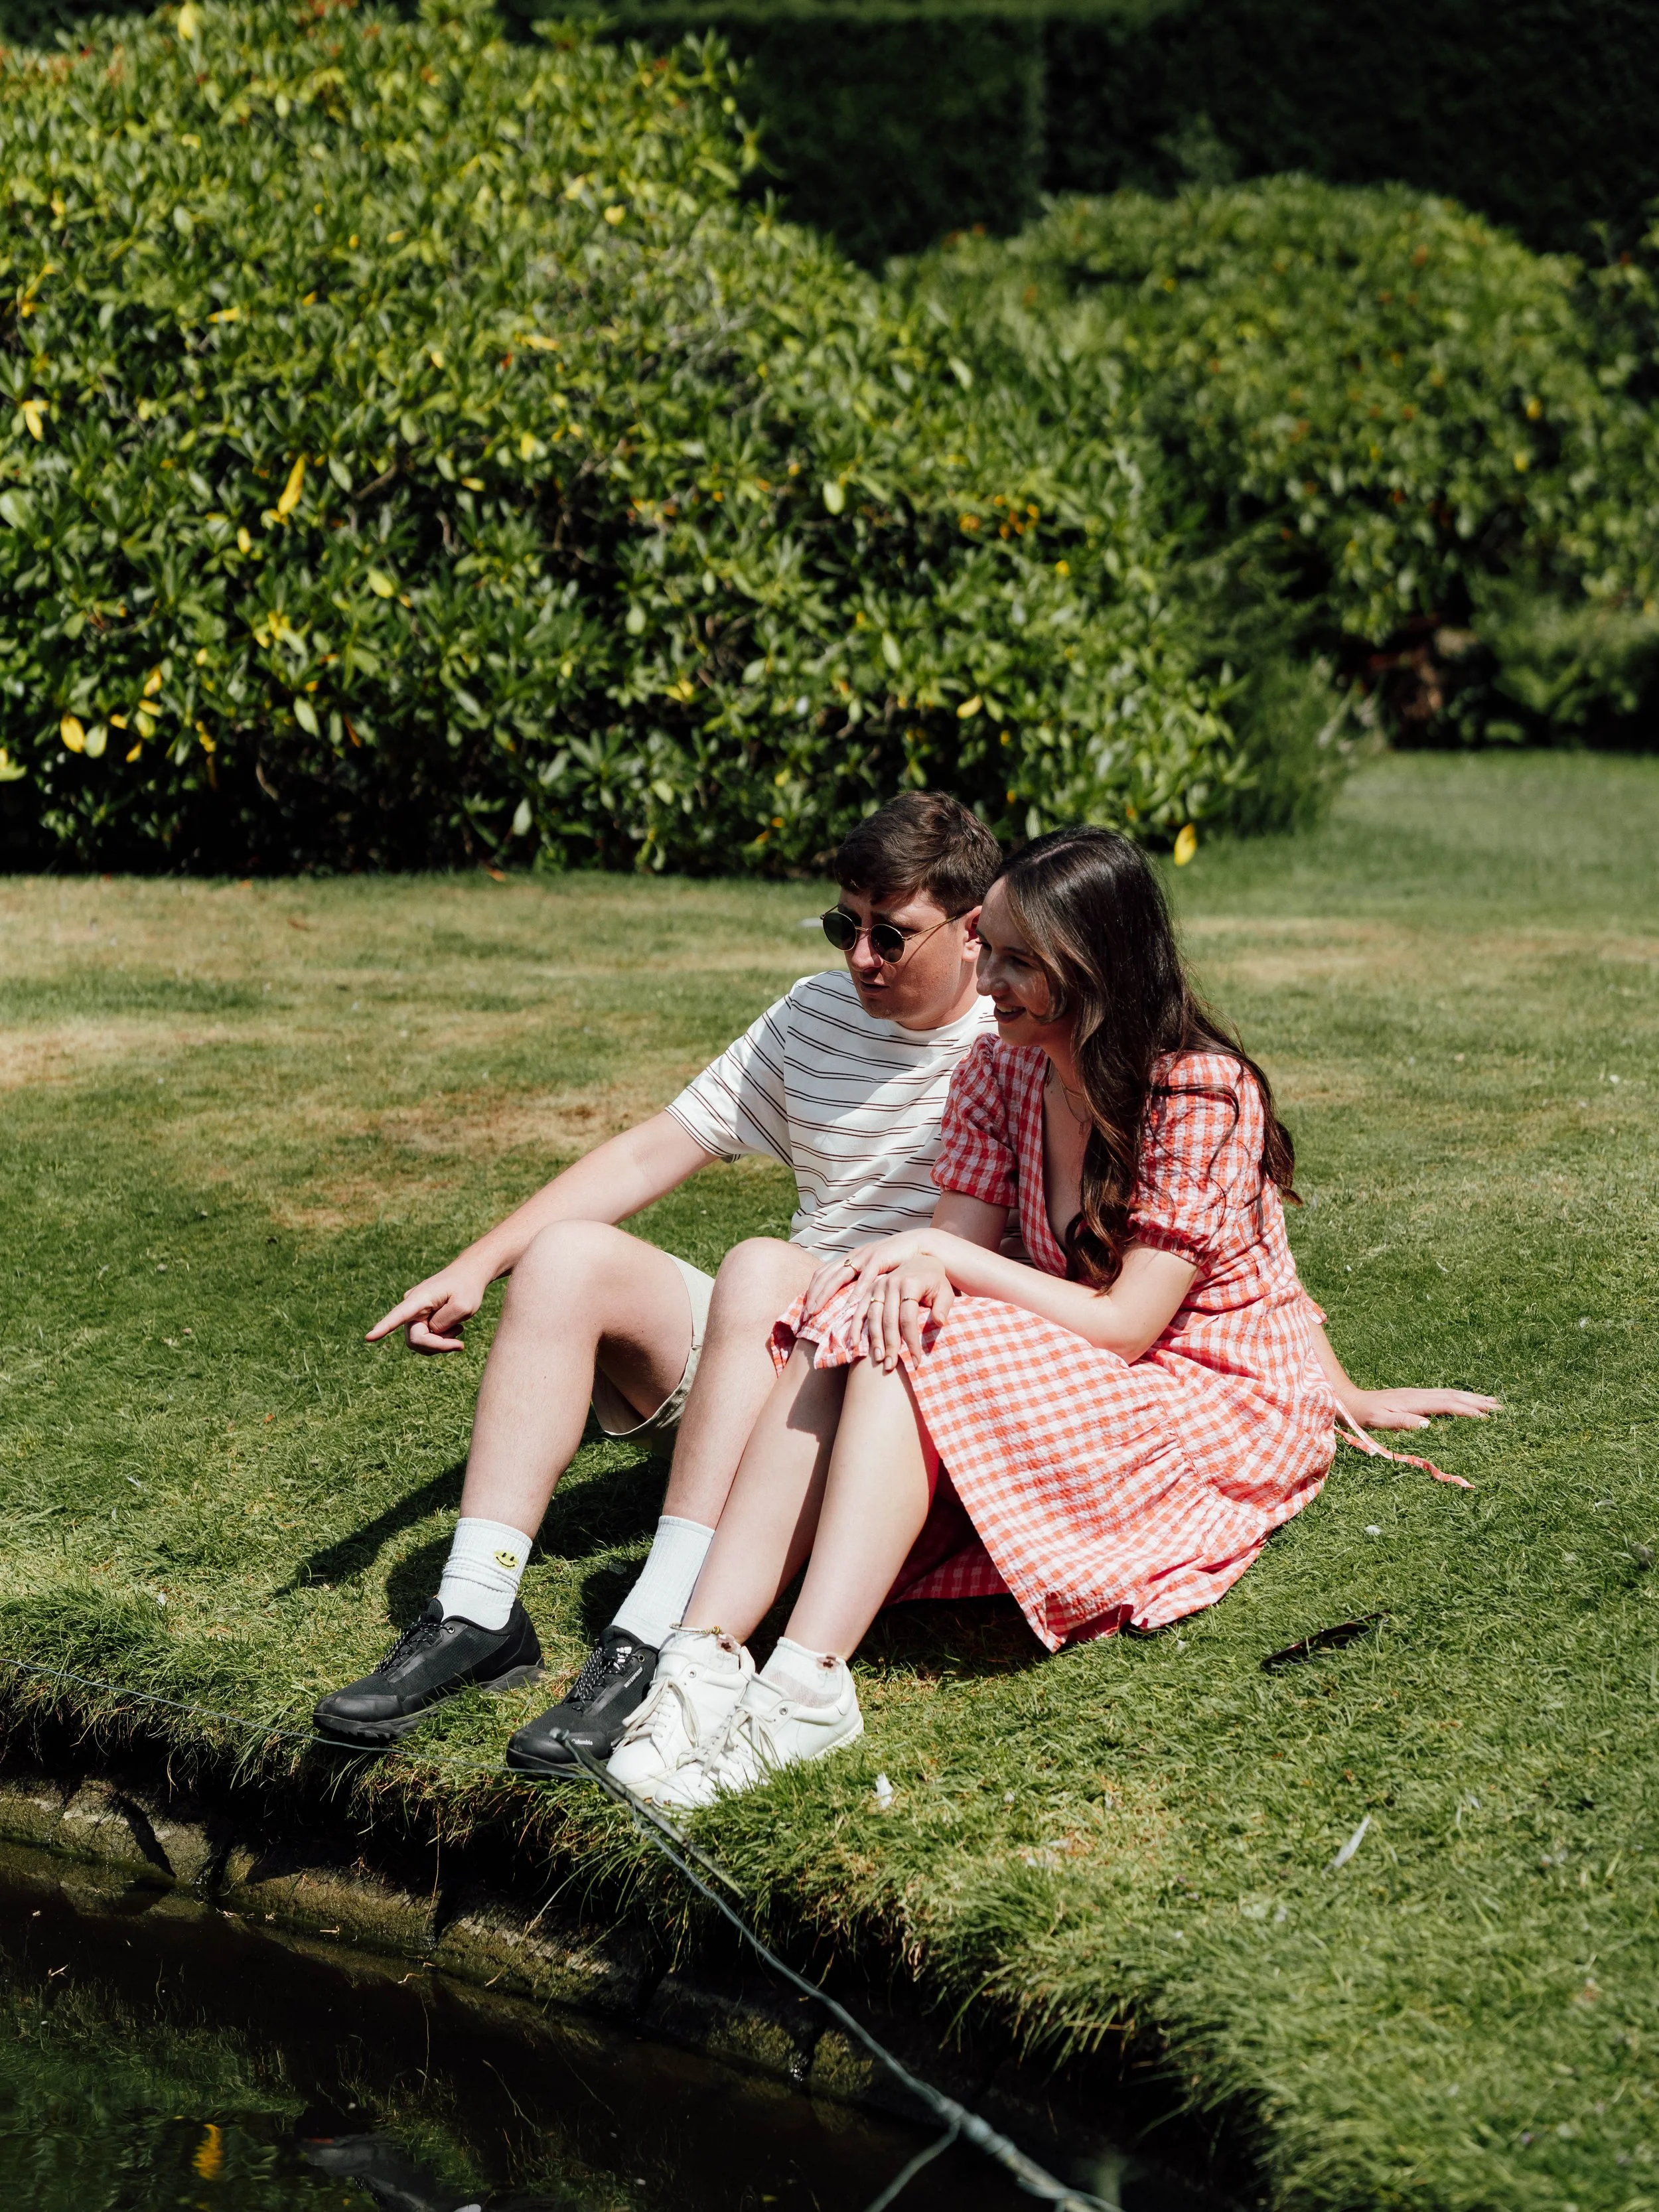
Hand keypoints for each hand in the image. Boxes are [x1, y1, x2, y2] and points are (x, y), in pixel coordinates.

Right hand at [366, 1261, 492, 1353]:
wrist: (469, 1274)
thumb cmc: (467, 1288)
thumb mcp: (463, 1307)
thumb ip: (443, 1323)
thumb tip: (428, 1332)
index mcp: (420, 1298)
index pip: (399, 1315)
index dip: (384, 1328)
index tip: (368, 1337)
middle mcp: (411, 1305)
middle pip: (416, 1339)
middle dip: (438, 1345)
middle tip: (460, 1344)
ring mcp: (413, 1312)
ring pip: (420, 1342)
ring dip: (440, 1342)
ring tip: (458, 1329)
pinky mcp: (418, 1318)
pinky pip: (424, 1339)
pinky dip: (440, 1340)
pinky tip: (454, 1328)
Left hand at [803, 1231, 930, 1320]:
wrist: (920, 1247)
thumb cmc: (898, 1263)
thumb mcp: (874, 1273)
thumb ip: (860, 1283)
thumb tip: (848, 1302)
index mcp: (850, 1259)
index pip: (823, 1274)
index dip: (812, 1291)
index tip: (805, 1310)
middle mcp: (854, 1256)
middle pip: (825, 1275)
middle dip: (813, 1296)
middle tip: (805, 1316)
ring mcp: (865, 1256)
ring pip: (838, 1276)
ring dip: (825, 1295)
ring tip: (817, 1312)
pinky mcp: (880, 1257)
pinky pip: (864, 1277)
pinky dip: (855, 1292)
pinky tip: (849, 1306)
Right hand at [863, 1253, 953, 1369]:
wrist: (921, 1260)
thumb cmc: (935, 1281)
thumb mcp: (946, 1291)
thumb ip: (943, 1307)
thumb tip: (940, 1322)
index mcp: (910, 1284)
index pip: (908, 1318)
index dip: (912, 1341)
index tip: (916, 1361)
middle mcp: (891, 1283)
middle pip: (889, 1320)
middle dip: (891, 1345)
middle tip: (892, 1366)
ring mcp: (878, 1286)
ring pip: (873, 1317)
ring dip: (874, 1340)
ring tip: (879, 1359)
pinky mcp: (870, 1290)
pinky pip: (859, 1310)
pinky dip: (855, 1327)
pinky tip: (854, 1344)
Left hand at [1341, 1386, 1499, 1431]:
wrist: (1350, 1400)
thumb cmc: (1364, 1416)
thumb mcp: (1380, 1422)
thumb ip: (1403, 1422)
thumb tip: (1428, 1425)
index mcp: (1414, 1402)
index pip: (1446, 1405)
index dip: (1467, 1411)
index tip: (1486, 1418)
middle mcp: (1419, 1395)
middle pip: (1454, 1396)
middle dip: (1477, 1401)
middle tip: (1500, 1408)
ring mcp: (1418, 1394)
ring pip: (1450, 1393)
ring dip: (1472, 1397)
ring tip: (1492, 1401)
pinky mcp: (1415, 1396)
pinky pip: (1443, 1395)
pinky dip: (1459, 1397)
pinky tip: (1466, 1400)